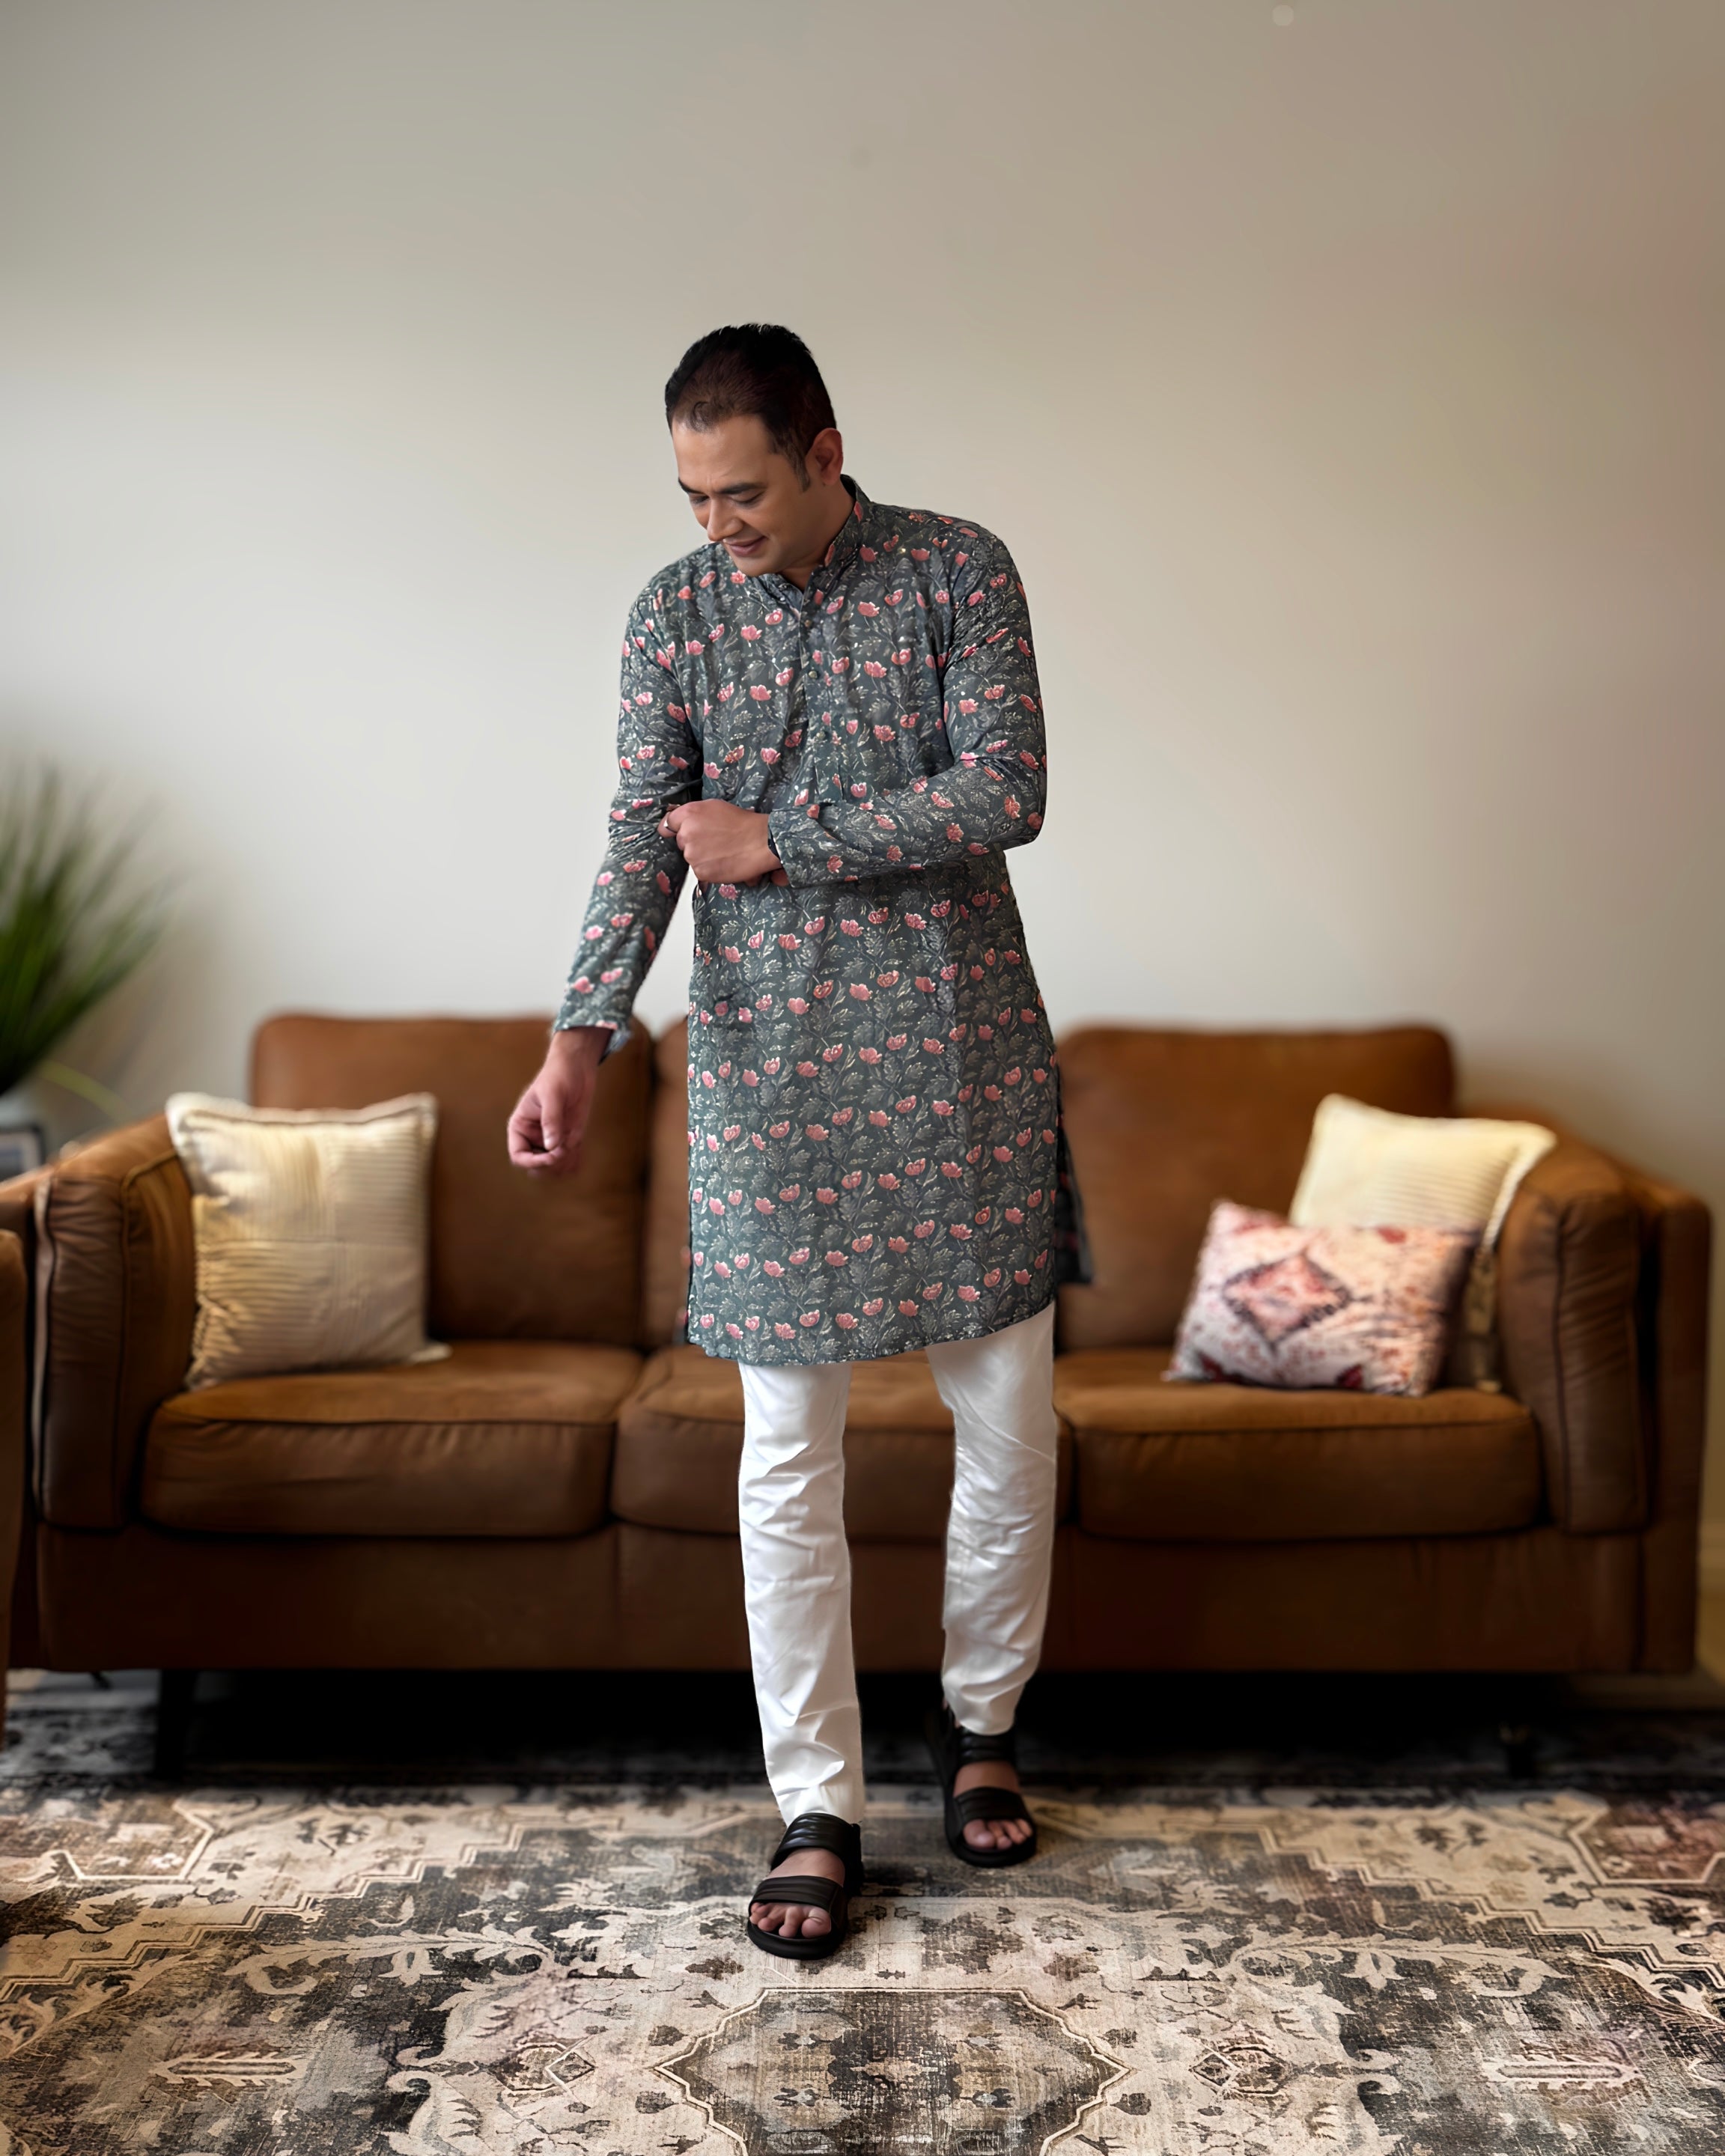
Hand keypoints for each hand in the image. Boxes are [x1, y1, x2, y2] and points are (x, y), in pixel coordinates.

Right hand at [507, 1027, 606, 1175]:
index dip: (533, 1162)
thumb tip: (552, 1146)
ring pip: (554, 1166)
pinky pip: (570, 1158)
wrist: (576, 1067)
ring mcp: (552, 1139)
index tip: (552, 1155)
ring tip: (574, 1145)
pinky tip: (580, 1148)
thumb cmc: (558, 1075)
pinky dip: (576, 1160)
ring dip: (565, 1164)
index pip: (519, 1156)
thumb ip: (551, 1120)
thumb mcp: (552, 1095)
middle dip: (552, 1165)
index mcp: (521, 1127)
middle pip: (537, 1166)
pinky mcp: (568, 1137)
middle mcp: (534, 1137)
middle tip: (566, 1150)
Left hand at [660, 801, 787, 885]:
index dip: (674, 829)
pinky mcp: (700, 871)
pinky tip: (724, 861)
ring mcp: (692, 854)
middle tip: (715, 841)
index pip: (667, 824)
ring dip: (703, 857)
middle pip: (682, 842)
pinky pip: (700, 871)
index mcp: (689, 814)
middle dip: (694, 843)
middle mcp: (686, 833)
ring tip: (722, 852)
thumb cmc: (743, 823)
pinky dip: (710, 869)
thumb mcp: (715, 807)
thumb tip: (679, 822)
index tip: (677, 833)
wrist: (760, 842)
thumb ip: (694, 814)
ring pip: (691, 858)